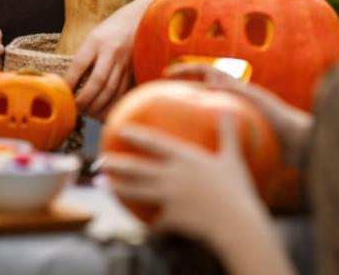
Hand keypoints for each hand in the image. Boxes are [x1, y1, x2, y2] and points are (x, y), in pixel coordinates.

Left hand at [65, 0, 152, 118]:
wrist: (141, 17)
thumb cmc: (112, 28)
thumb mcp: (94, 35)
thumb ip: (84, 56)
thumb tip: (68, 82)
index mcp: (96, 40)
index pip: (79, 64)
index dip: (69, 82)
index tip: (62, 94)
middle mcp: (111, 51)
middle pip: (97, 81)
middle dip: (84, 100)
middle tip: (75, 109)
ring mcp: (124, 62)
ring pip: (111, 90)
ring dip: (97, 106)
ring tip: (86, 113)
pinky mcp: (133, 70)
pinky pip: (121, 91)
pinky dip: (111, 104)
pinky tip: (102, 112)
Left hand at [101, 115, 268, 248]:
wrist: (237, 222)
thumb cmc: (237, 188)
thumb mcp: (232, 157)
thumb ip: (227, 133)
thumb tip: (227, 110)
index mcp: (184, 158)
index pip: (154, 143)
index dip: (137, 135)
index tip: (121, 129)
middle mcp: (171, 175)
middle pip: (137, 168)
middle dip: (117, 163)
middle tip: (100, 161)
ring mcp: (168, 197)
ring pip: (136, 192)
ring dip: (117, 188)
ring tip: (101, 186)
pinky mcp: (171, 218)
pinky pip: (157, 222)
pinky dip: (152, 225)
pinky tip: (147, 228)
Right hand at [164, 62, 312, 163]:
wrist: (302, 144)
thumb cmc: (282, 121)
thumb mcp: (257, 102)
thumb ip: (236, 91)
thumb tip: (209, 82)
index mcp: (237, 89)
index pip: (206, 72)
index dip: (186, 71)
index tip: (166, 76)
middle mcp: (235, 101)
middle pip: (203, 90)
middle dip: (184, 91)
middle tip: (162, 100)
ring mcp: (237, 119)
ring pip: (208, 113)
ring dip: (192, 115)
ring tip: (171, 129)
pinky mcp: (242, 137)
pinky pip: (216, 135)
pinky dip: (202, 139)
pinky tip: (192, 154)